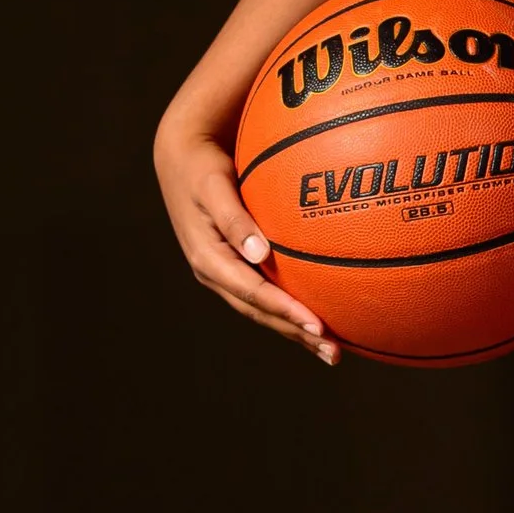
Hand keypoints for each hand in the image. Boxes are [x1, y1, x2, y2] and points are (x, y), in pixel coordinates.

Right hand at [153, 110, 341, 364]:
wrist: (180, 158)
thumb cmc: (202, 167)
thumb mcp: (214, 187)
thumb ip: (234, 219)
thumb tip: (260, 253)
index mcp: (208, 259)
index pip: (253, 293)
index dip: (285, 312)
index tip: (317, 326)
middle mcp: (214, 273)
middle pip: (259, 312)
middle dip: (296, 334)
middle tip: (333, 354)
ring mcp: (223, 272)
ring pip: (262, 310)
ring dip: (294, 330)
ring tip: (329, 349)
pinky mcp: (232, 265)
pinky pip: (263, 293)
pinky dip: (288, 308)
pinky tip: (314, 315)